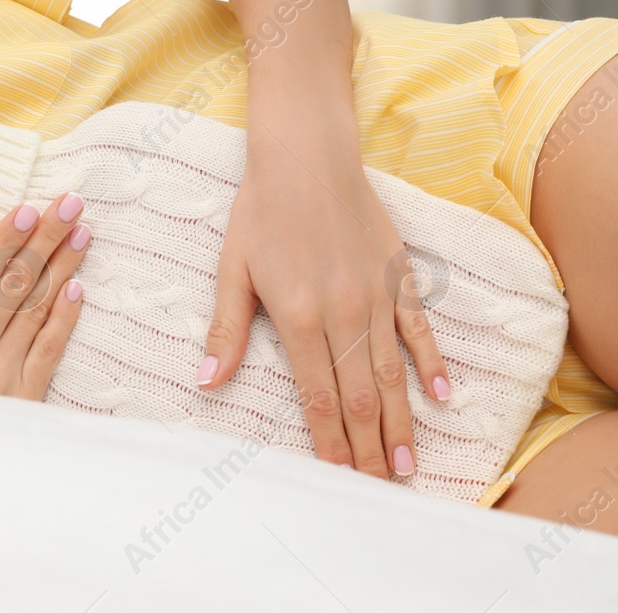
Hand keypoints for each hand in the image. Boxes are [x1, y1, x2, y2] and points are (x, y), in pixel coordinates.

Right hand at [0, 193, 92, 399]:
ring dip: (61, 267)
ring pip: (35, 309)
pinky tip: (76, 286)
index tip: (28, 209)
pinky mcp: (24, 398)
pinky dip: (64, 315)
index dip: (4, 240)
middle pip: (12, 284)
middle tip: (69, 204)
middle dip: (44, 239)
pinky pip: (49, 348)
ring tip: (81, 233)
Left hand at [199, 129, 450, 479]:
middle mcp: (341, 311)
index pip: (316, 394)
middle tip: (380, 489)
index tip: (337, 477)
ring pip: (392, 372)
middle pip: (359, 394)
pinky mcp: (397, 275)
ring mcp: (374, 295)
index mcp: (297, 315)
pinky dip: (430, 363)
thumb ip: (226, 330)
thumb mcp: (232, 270)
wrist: (305, 156)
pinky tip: (440, 397)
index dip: (328, 439)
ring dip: (401, 422)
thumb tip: (206, 381)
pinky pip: (418, 328)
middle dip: (369, 447)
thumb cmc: (260, 212)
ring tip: (408, 465)